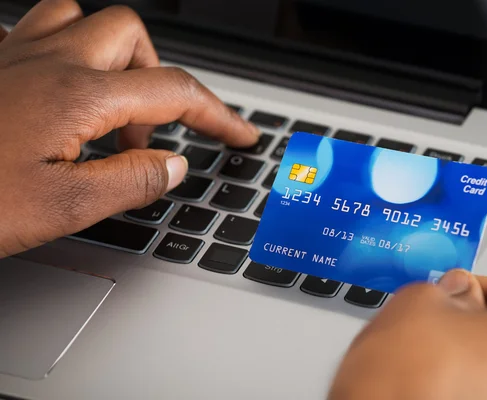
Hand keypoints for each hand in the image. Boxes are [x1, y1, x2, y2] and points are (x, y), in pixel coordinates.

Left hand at [0, 0, 259, 257]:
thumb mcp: (65, 208)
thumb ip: (132, 180)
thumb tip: (174, 164)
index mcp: (77, 96)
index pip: (175, 92)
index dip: (219, 114)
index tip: (241, 134)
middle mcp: (48, 61)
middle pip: (133, 36)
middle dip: (158, 81)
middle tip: (147, 136)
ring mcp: (14, 54)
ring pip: (85, 19)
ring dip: (115, 57)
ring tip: (109, 107)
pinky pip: (41, 27)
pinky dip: (70, 51)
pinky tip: (62, 91)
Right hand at [329, 270, 486, 399]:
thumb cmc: (411, 383)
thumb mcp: (422, 301)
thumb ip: (450, 288)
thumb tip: (458, 292)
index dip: (479, 290)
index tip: (457, 294)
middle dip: (481, 329)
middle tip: (444, 325)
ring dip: (477, 364)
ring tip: (438, 361)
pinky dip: (475, 394)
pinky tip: (443, 389)